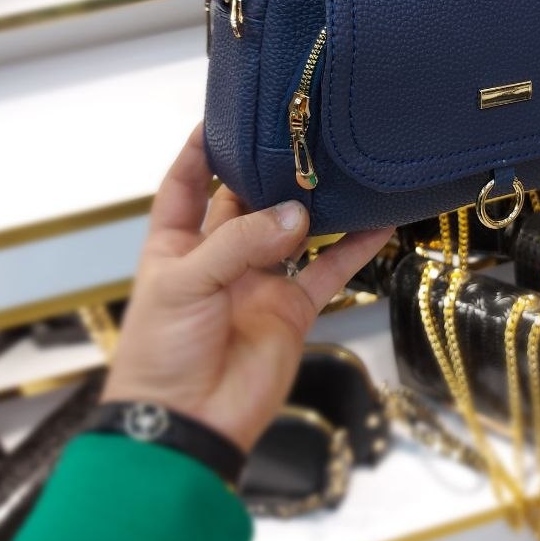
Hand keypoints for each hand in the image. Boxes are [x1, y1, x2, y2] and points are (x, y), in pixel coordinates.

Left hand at [103, 125, 393, 452]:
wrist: (187, 424)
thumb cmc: (161, 353)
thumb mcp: (186, 284)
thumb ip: (239, 244)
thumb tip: (297, 216)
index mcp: (175, 246)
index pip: (186, 185)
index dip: (199, 151)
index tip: (222, 116)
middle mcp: (218, 258)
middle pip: (246, 201)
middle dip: (269, 171)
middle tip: (301, 138)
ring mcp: (258, 283)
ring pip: (294, 231)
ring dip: (316, 206)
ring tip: (343, 170)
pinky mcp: (292, 310)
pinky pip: (328, 271)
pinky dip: (354, 248)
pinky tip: (378, 223)